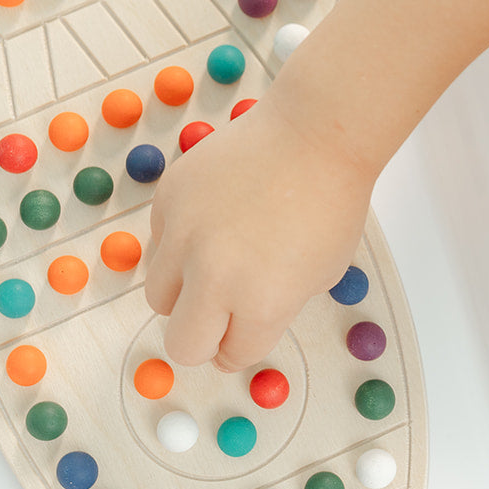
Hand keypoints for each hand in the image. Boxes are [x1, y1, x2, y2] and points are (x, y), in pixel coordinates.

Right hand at [144, 91, 376, 371]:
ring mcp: (184, 236)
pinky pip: (158, 244)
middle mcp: (214, 275)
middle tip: (219, 315)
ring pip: (159, 296)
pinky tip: (213, 221)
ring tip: (215, 262)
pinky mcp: (167, 200)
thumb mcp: (319, 275)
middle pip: (182, 344)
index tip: (242, 334)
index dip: (240, 347)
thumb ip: (273, 308)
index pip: (233, 355)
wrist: (313, 134)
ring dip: (184, 291)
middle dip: (202, 337)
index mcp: (261, 302)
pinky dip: (179, 244)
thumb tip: (236, 327)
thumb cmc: (330, 203)